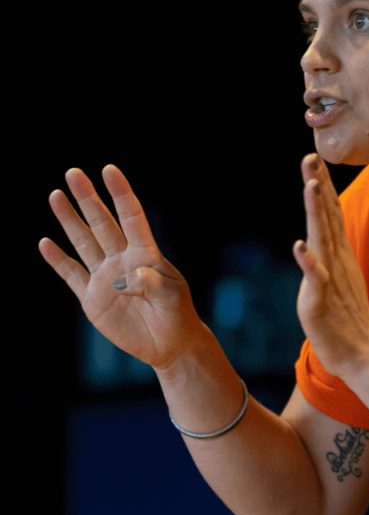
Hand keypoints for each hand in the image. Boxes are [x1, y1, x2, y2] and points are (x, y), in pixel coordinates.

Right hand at [39, 165, 200, 369]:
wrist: (169, 344)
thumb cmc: (177, 315)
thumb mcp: (171, 297)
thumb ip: (151, 284)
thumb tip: (124, 278)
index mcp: (146, 254)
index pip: (132, 217)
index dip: (121, 193)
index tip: (109, 170)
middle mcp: (123, 259)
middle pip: (102, 223)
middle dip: (88, 198)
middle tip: (73, 172)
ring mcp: (106, 277)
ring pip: (83, 242)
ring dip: (69, 220)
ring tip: (56, 195)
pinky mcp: (92, 298)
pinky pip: (71, 274)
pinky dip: (58, 260)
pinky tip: (46, 242)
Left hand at [292, 154, 368, 379]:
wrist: (365, 354)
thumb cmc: (349, 317)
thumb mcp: (340, 276)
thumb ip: (331, 254)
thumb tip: (322, 235)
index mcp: (338, 254)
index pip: (331, 213)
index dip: (323, 185)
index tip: (315, 159)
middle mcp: (336, 260)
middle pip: (327, 217)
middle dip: (318, 185)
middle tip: (311, 157)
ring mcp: (331, 279)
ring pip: (323, 239)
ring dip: (316, 212)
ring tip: (312, 186)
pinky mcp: (323, 301)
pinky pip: (317, 280)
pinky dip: (309, 262)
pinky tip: (300, 246)